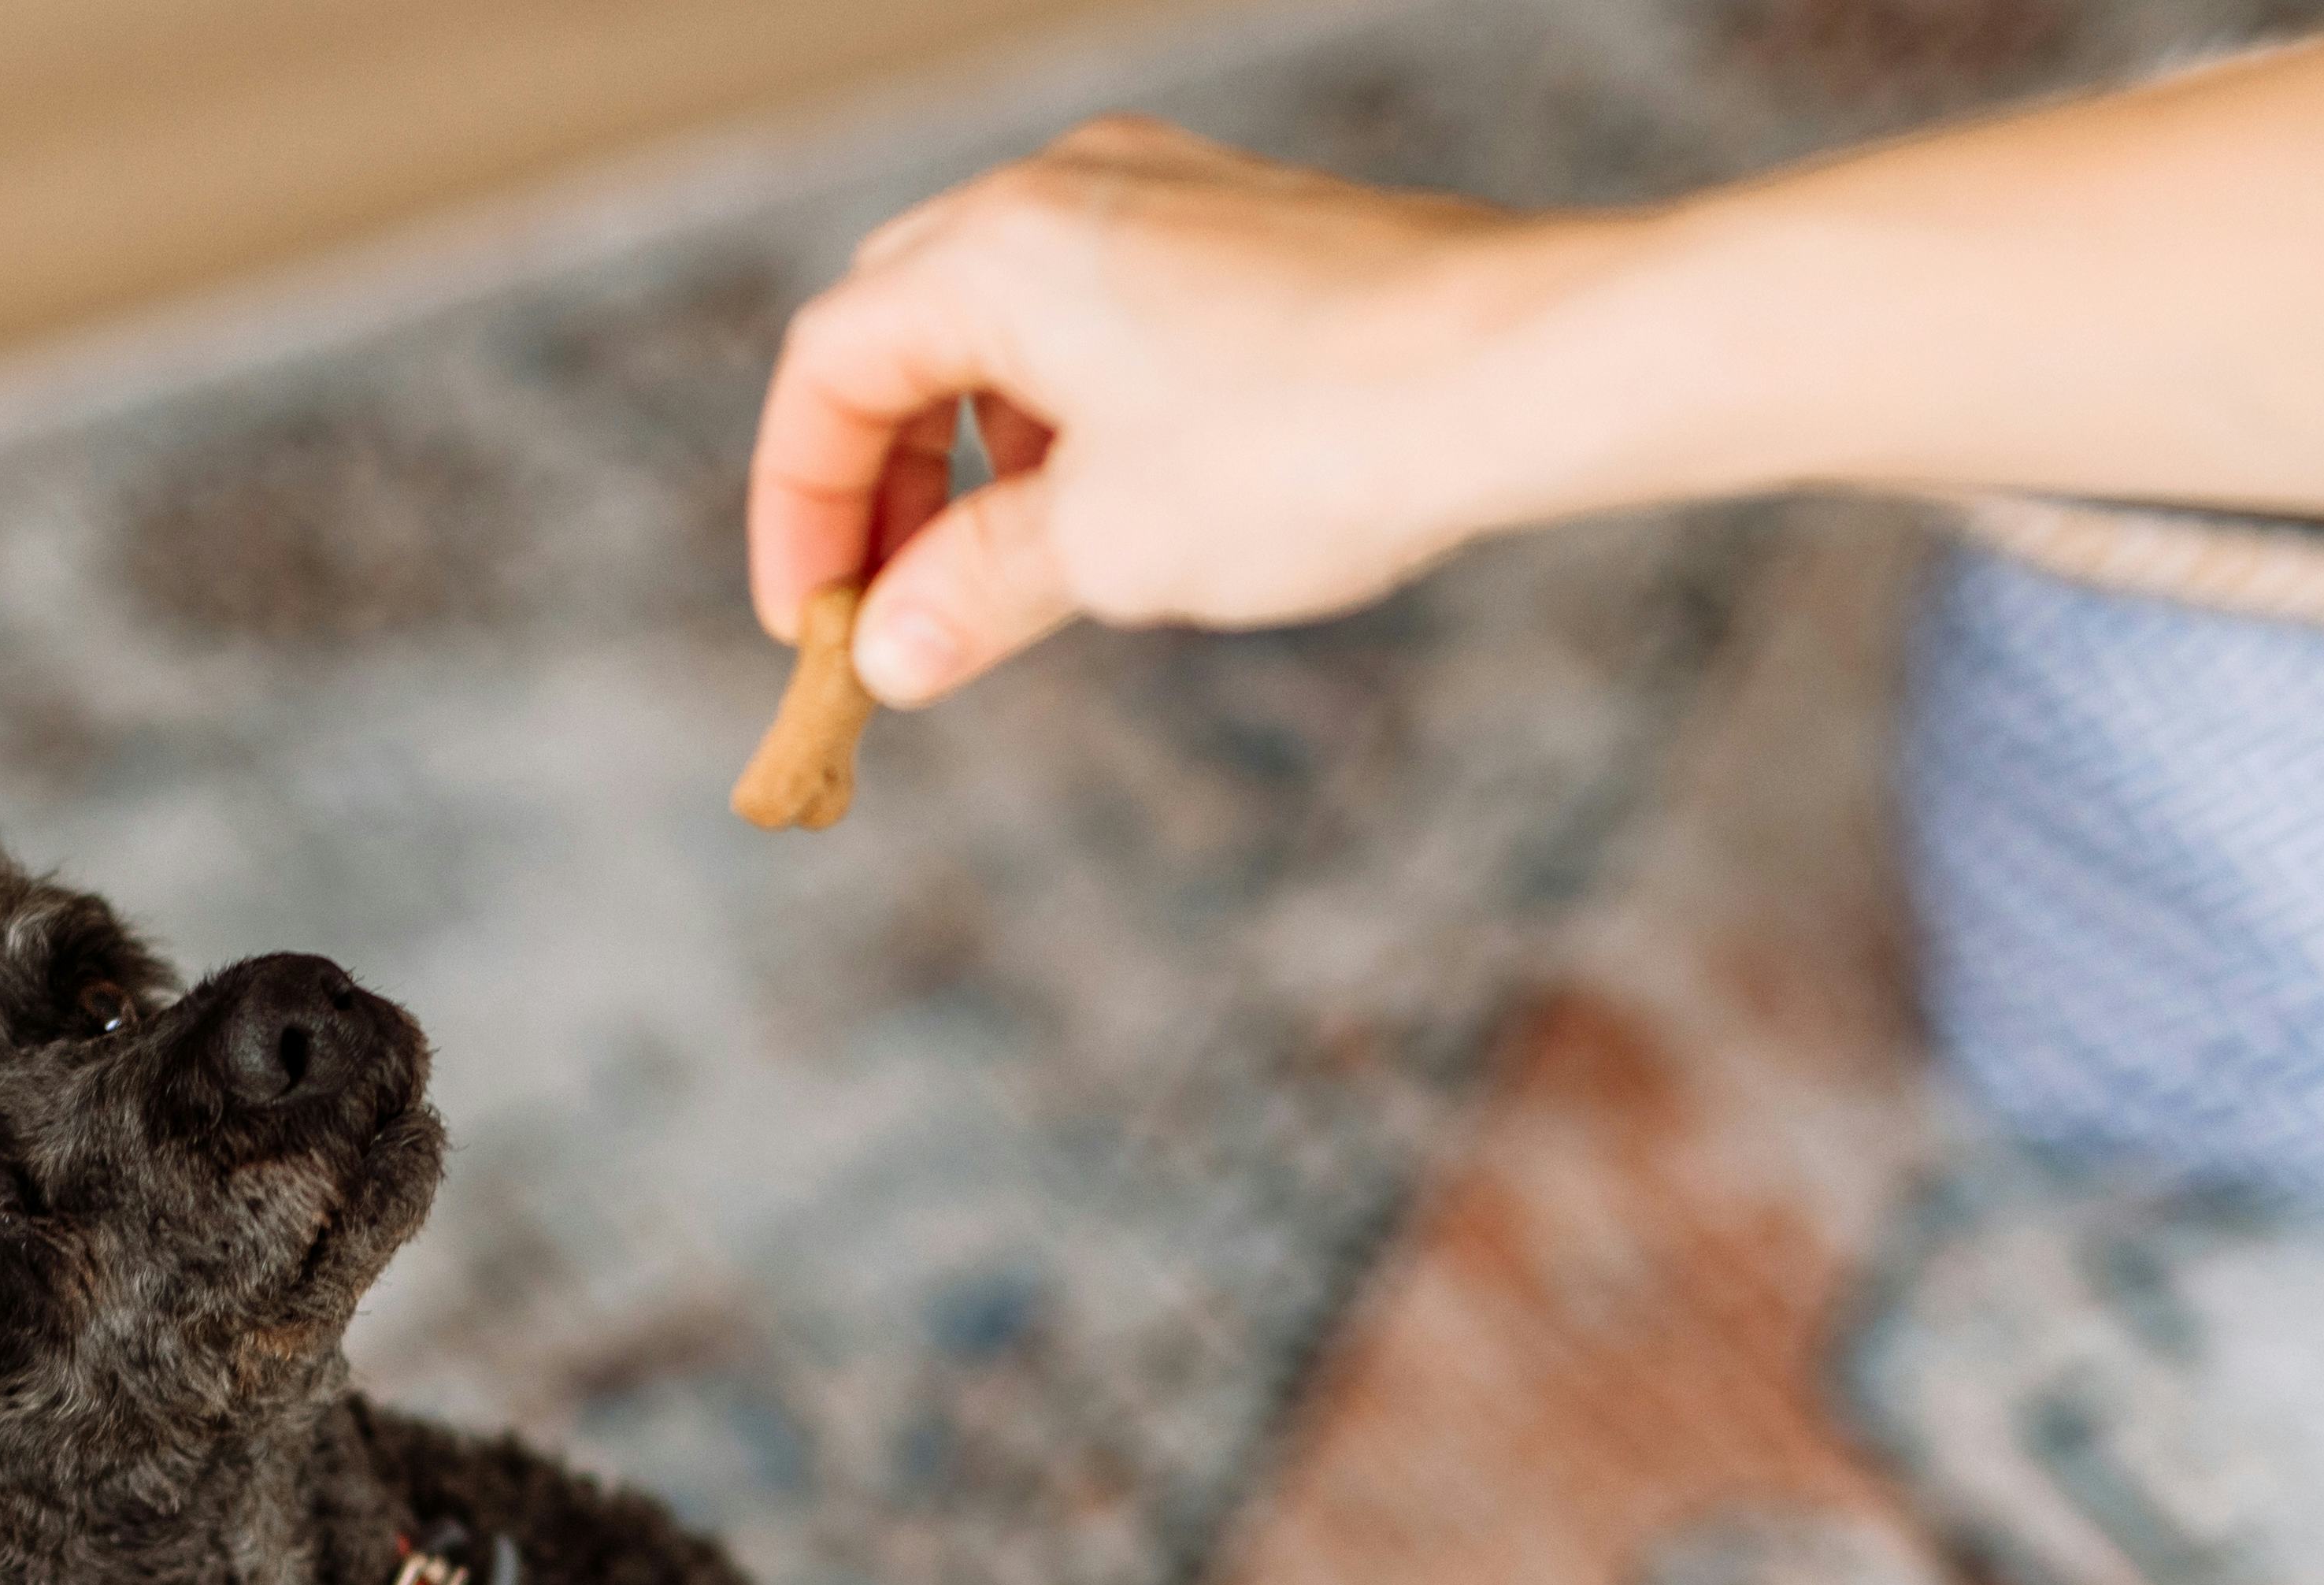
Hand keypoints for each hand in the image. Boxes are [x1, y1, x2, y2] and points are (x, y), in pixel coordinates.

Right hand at [745, 120, 1614, 707]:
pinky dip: (1072, 422)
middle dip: (881, 480)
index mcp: (999, 248)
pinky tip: (1119, 517)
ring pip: (1009, 329)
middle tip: (890, 610)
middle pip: (903, 332)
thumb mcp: (1111, 545)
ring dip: (979, 460)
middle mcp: (1067, 191)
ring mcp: (1163, 200)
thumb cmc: (1313, 441)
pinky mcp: (1243, 237)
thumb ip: (975, 591)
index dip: (799, 507)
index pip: (831, 369)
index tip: (813, 627)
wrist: (1523, 372)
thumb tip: (892, 653)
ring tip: (1006, 582)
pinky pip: (1106, 322)